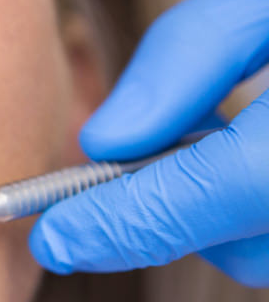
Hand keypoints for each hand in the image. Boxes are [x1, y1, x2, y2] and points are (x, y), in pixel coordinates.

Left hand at [29, 0, 268, 286]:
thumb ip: (194, 54)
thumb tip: (106, 140)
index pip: (205, 197)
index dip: (117, 223)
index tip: (53, 237)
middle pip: (240, 247)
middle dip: (182, 208)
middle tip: (171, 145)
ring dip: (231, 212)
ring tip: (249, 129)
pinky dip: (264, 210)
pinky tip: (267, 150)